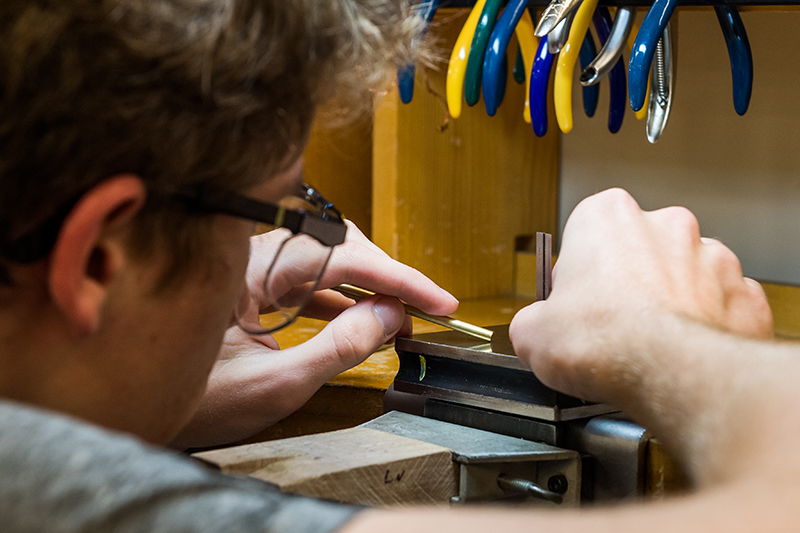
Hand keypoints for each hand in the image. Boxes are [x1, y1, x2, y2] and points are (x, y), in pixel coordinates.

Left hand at [172, 221, 457, 448]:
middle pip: (338, 246)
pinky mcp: (254, 288)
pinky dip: (344, 298)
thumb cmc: (193, 400)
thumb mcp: (274, 385)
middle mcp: (251, 258)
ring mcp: (252, 271)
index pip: (341, 257)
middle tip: (425, 308)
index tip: (438, 300)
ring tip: (401, 315)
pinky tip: (365, 317)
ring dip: (368, 285)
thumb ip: (337, 349)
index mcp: (250, 270)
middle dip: (387, 275)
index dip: (397, 278)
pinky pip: (309, 282)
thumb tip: (390, 317)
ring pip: (327, 260)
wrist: (139, 408)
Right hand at [509, 188, 772, 404]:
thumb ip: (532, 321)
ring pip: (685, 276)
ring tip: (650, 345)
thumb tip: (536, 331)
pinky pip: (722, 307)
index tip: (573, 303)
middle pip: (639, 250)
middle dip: (627, 283)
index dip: (576, 274)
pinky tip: (685, 353)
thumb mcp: (531, 334)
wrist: (668, 374)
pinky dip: (708, 327)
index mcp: (607, 217)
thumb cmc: (605, 341)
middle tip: (610, 326)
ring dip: (670, 302)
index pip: (584, 235)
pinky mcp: (745, 294)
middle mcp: (664, 225)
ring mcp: (712, 257)